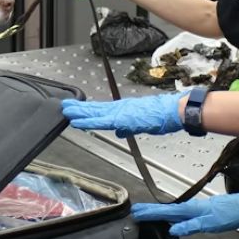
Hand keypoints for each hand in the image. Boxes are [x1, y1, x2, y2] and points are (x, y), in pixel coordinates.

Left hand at [61, 93, 184, 137]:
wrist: (173, 111)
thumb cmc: (162, 116)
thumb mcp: (141, 124)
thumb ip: (127, 128)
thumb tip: (118, 132)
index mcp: (123, 110)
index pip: (101, 110)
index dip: (88, 110)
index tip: (76, 109)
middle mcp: (119, 108)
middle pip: (94, 109)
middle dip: (79, 108)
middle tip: (64, 106)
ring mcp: (119, 112)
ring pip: (94, 113)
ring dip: (79, 113)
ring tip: (66, 111)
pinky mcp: (121, 118)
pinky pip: (100, 121)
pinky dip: (87, 122)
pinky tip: (77, 122)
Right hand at [132, 188, 238, 236]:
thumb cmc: (231, 213)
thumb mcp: (211, 223)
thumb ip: (191, 226)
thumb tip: (173, 231)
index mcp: (191, 209)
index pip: (166, 212)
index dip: (150, 213)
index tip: (137, 212)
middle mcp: (191, 207)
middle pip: (166, 210)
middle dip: (150, 211)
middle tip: (135, 212)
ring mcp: (195, 209)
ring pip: (172, 211)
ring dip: (158, 213)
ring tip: (147, 215)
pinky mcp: (200, 212)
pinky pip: (179, 214)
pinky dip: (170, 216)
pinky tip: (170, 220)